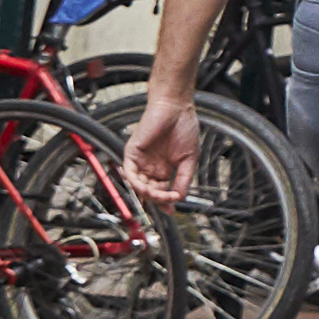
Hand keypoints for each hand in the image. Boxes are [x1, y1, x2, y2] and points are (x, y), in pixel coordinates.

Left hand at [122, 80, 201, 198]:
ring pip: (138, 185)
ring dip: (148, 193)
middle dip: (158, 199)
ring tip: (160, 194)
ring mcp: (140, 160)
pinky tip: (146, 187)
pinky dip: (135, 183)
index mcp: (164, 168)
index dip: (165, 202)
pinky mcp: (132, 153)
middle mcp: (150, 166)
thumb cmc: (184, 127)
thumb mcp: (189, 159)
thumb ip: (183, 178)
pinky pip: (129, 173)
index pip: (160, 191)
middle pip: (149, 191)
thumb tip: (179, 197)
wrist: (176, 108)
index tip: (171, 210)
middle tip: (168, 201)